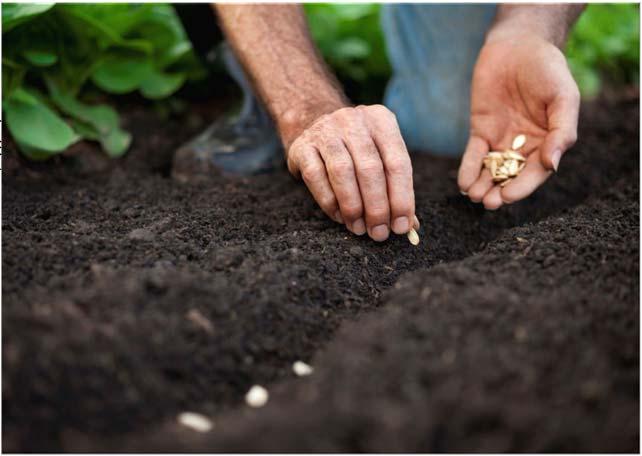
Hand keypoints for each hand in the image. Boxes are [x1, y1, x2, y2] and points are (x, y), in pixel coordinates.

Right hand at [286, 105, 417, 240]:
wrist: (312, 123)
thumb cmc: (356, 149)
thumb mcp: (380, 157)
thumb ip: (396, 188)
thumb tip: (409, 226)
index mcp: (381, 121)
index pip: (398, 162)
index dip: (402, 198)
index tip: (401, 227)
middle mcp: (354, 121)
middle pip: (370, 168)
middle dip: (377, 207)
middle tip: (379, 233)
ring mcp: (325, 131)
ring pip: (342, 172)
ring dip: (353, 207)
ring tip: (359, 228)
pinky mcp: (302, 146)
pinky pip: (316, 177)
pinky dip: (329, 202)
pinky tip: (339, 217)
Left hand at [458, 35, 579, 209]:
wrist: (518, 46)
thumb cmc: (548, 70)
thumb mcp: (563, 98)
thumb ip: (562, 131)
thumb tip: (553, 165)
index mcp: (548, 143)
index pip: (535, 173)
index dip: (522, 187)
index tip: (508, 197)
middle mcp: (525, 147)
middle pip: (512, 177)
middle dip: (499, 191)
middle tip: (487, 202)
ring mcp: (501, 140)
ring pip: (491, 171)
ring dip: (482, 185)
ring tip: (474, 196)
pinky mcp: (481, 131)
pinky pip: (474, 155)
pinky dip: (468, 169)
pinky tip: (463, 183)